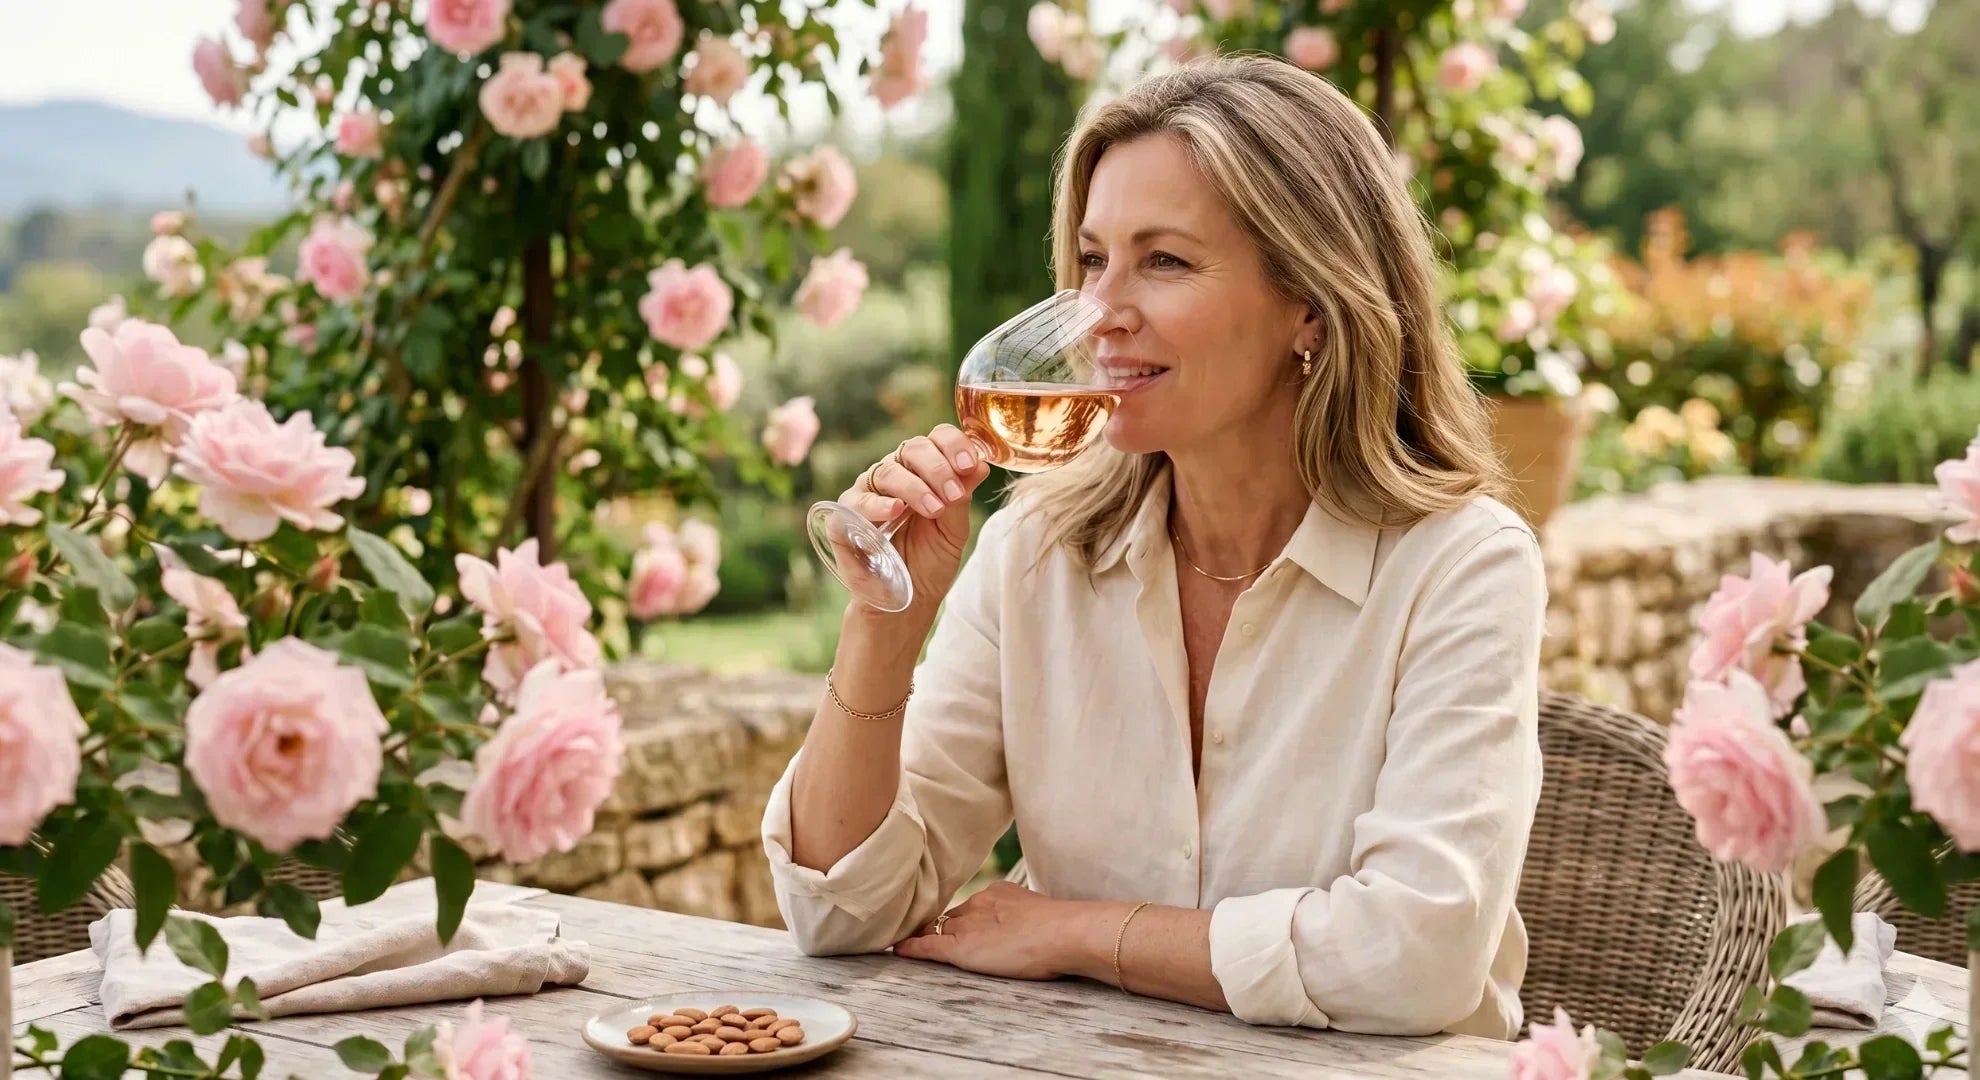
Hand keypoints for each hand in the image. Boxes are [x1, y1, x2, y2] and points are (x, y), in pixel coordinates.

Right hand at [836, 425, 990, 616]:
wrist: (907, 600)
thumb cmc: (930, 562)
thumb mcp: (954, 530)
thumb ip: (962, 496)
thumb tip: (980, 463)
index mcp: (924, 471)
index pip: (936, 439)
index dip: (953, 445)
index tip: (969, 465)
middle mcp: (894, 474)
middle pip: (912, 448)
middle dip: (937, 468)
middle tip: (954, 495)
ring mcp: (867, 492)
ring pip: (888, 471)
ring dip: (915, 487)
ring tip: (934, 509)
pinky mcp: (845, 516)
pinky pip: (858, 501)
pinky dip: (878, 504)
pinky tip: (896, 510)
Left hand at [893, 882, 1108, 981]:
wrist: (1065, 932)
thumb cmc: (1065, 930)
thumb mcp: (1042, 917)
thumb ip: (1028, 920)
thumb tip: (1033, 931)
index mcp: (1000, 893)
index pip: (973, 908)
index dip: (964, 921)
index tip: (958, 928)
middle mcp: (979, 902)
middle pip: (952, 917)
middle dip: (940, 926)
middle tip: (926, 936)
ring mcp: (968, 923)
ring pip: (938, 929)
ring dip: (926, 936)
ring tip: (909, 944)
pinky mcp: (960, 947)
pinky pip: (927, 946)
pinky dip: (910, 949)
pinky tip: (898, 951)